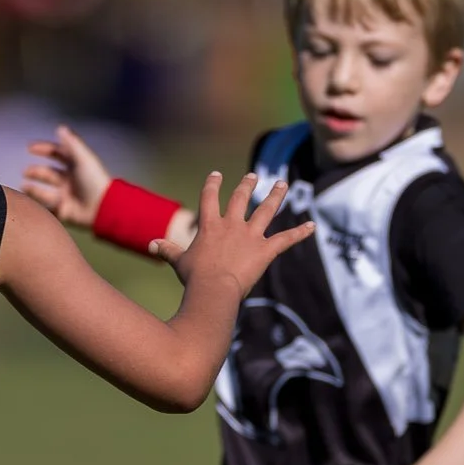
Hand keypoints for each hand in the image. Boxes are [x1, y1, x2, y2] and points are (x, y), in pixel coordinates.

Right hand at [21, 124, 111, 226]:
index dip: (44, 149)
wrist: (102, 207)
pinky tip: (31, 203)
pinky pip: (48, 208)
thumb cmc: (94, 180)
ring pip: (45, 191)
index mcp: (75, 165)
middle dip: (36, 171)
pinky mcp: (64, 211)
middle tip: (25, 171)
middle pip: (49, 173)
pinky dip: (39, 205)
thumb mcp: (83, 159)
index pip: (57, 153)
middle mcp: (69, 180)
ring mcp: (66, 195)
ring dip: (33, 189)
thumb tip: (60, 127)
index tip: (29, 147)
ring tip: (23, 186)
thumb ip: (72, 143)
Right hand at [159, 172, 313, 296]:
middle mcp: (232, 225)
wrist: (214, 289)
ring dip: (276, 196)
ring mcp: (251, 236)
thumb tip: (151, 244)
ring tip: (282, 183)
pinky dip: (300, 233)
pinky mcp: (266, 250)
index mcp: (210, 225)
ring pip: (266, 211)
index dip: (212, 185)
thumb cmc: (194, 278)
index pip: (209, 198)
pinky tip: (312, 226)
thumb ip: (167, 250)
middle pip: (242, 198)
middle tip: (253, 176)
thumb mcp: (179, 262)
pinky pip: (286, 239)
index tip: (216, 175)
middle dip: (247, 185)